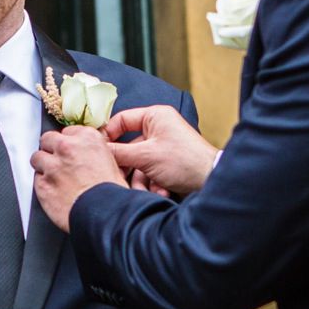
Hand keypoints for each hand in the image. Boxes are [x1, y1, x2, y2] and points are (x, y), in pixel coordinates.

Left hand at [32, 126, 127, 231]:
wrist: (106, 214)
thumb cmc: (113, 193)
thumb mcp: (113, 163)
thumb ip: (95, 153)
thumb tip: (90, 156)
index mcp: (87, 139)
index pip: (68, 131)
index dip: (68, 143)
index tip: (70, 150)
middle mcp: (67, 148)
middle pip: (47, 139)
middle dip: (51, 149)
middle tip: (58, 161)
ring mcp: (52, 166)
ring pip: (37, 158)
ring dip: (43, 166)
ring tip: (53, 177)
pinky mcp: (42, 185)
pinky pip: (35, 179)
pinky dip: (42, 185)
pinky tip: (53, 191)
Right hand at [101, 106, 217, 198]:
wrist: (212, 181)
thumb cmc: (184, 161)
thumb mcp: (146, 156)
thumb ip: (118, 152)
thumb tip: (96, 149)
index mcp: (154, 116)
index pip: (121, 120)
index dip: (107, 135)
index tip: (97, 150)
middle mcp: (158, 129)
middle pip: (128, 147)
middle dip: (128, 168)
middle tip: (118, 178)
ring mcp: (163, 147)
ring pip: (138, 164)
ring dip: (142, 181)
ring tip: (148, 191)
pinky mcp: (167, 164)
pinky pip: (150, 173)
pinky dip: (153, 185)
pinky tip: (161, 191)